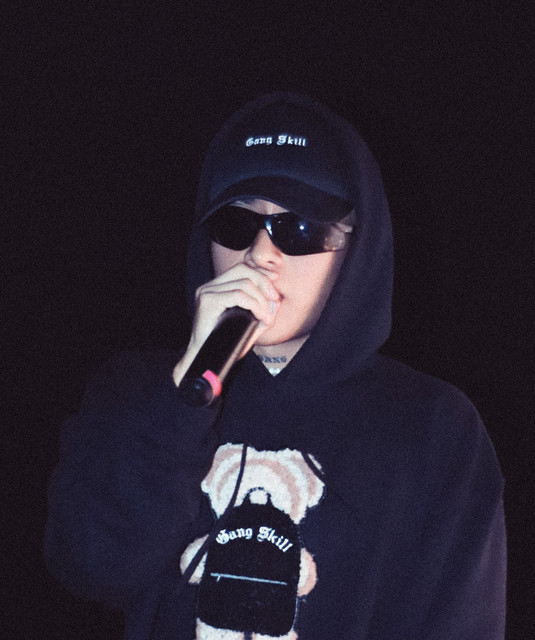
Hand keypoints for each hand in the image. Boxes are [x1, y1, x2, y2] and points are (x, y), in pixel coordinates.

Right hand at [173, 263, 280, 385]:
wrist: (206, 359)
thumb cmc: (225, 344)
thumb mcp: (248, 323)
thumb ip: (262, 310)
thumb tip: (276, 299)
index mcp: (217, 288)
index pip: (242, 268)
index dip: (261, 272)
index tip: (275, 281)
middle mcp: (210, 287)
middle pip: (243, 270)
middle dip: (264, 282)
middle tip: (275, 300)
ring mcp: (207, 292)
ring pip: (244, 283)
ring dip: (262, 299)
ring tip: (267, 316)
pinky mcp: (208, 301)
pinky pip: (238, 295)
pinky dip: (255, 305)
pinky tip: (261, 317)